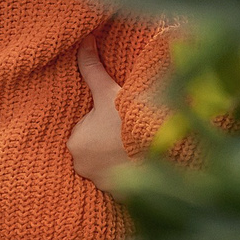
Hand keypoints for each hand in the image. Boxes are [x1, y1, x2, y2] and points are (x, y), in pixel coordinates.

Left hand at [68, 40, 131, 190]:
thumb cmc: (131, 117)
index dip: (99, 125)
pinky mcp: (121, 199)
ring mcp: (102, 186)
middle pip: (92, 154)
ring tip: (134, 150)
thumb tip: (83, 40)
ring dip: (117, 163)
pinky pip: (121, 187)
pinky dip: (129, 180)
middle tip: (125, 135)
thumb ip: (91, 68)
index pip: (83, 134)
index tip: (114, 122)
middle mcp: (83, 169)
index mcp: (76, 144)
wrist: (163, 147)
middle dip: (106, 146)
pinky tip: (140, 167)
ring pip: (106, 171)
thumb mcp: (109, 90)